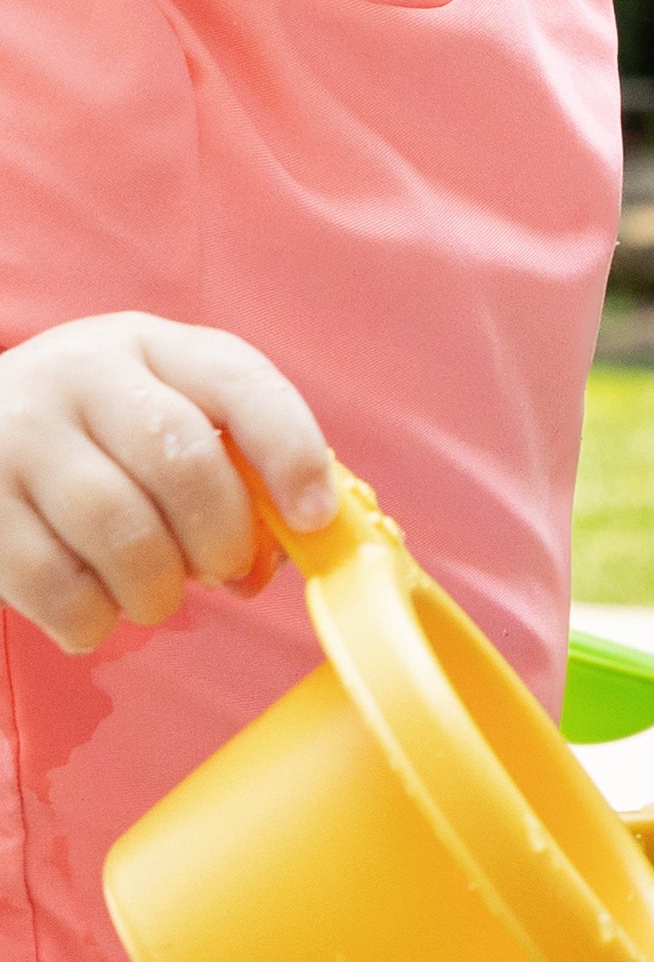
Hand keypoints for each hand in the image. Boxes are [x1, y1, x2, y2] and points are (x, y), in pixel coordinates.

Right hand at [0, 316, 335, 653]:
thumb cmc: (94, 435)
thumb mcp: (159, 411)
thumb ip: (228, 462)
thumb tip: (276, 552)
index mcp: (153, 344)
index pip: (242, 385)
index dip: (291, 454)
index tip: (315, 518)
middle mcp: (82, 374)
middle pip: (183, 464)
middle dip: (222, 538)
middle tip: (223, 572)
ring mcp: (19, 433)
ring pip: (120, 528)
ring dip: (157, 588)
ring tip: (157, 598)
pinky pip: (50, 579)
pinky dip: (89, 617)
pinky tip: (95, 615)